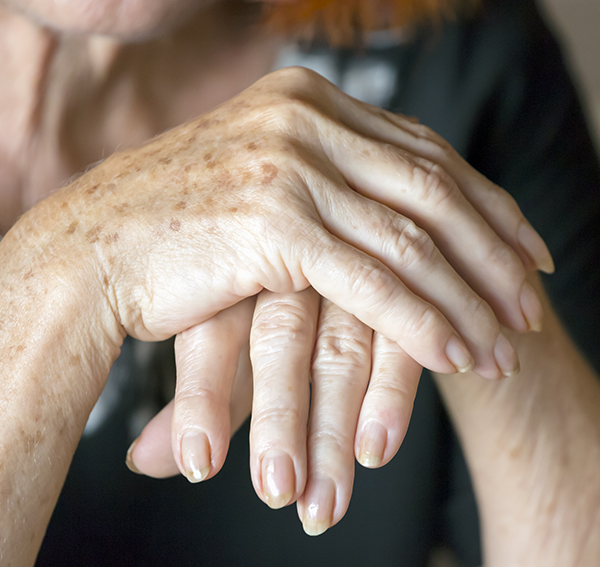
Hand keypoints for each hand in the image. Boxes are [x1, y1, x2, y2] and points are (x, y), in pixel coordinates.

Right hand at [13, 66, 549, 488]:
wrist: (96, 246)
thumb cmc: (178, 223)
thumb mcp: (263, 180)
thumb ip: (326, 174)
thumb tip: (390, 203)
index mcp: (306, 101)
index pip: (425, 151)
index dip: (487, 204)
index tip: (526, 249)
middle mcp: (304, 120)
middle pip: (434, 190)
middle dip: (495, 253)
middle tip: (533, 303)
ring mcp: (290, 167)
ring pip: (412, 239)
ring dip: (468, 298)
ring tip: (507, 346)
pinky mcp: (275, 224)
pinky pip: (373, 280)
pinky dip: (422, 322)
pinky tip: (457, 356)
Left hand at [128, 289, 421, 536]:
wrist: (336, 231)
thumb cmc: (270, 296)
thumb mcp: (234, 333)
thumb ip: (203, 394)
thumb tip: (140, 459)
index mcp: (240, 271)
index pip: (214, 332)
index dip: (204, 396)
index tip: (198, 461)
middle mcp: (291, 269)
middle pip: (280, 341)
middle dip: (279, 421)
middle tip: (275, 490)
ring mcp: (347, 276)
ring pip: (340, 351)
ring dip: (333, 429)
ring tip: (324, 502)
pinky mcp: (398, 289)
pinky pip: (395, 345)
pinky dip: (390, 397)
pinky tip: (377, 446)